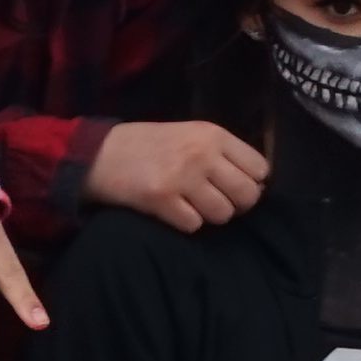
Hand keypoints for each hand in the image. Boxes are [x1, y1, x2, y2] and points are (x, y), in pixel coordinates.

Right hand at [87, 119, 270, 231]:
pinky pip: (194, 225)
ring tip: (193, 205)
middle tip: (217, 201)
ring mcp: (182, 177)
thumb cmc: (150, 145)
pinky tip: (173, 210)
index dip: (252, 182)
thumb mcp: (190, 135)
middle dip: (236, 204)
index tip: (236, 186)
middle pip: (247, 194)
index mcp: (214, 135)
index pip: (260, 168)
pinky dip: (186, 223)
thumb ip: (222, 153)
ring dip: (211, 216)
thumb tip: (256, 183)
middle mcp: (202, 154)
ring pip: (223, 214)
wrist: (99, 153)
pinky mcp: (161, 200)